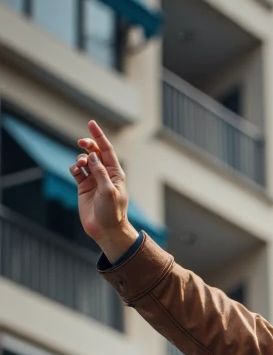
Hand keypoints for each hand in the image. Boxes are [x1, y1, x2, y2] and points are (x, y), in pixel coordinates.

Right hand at [69, 119, 137, 261]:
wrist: (105, 230)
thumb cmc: (112, 212)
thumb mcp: (108, 191)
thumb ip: (100, 172)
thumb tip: (92, 156)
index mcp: (115, 173)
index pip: (107, 150)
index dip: (99, 136)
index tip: (91, 123)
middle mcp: (104, 174)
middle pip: (95, 152)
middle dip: (88, 145)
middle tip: (82, 142)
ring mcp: (93, 180)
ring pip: (84, 161)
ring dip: (80, 158)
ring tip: (80, 165)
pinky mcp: (83, 187)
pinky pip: (76, 171)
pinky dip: (74, 168)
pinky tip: (75, 171)